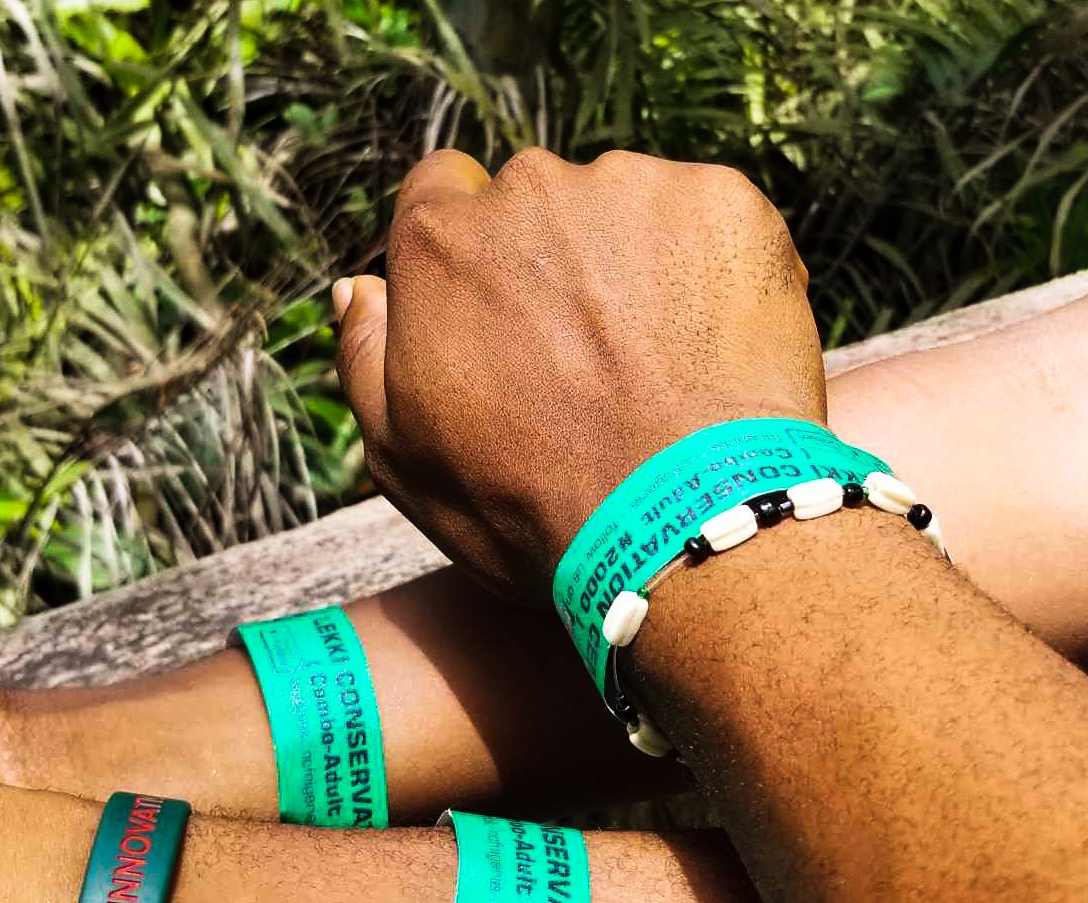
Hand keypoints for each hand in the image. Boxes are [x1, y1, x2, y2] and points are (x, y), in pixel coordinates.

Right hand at [335, 147, 824, 600]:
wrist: (682, 529)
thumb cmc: (533, 510)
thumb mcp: (405, 460)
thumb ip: (366, 358)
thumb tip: (360, 287)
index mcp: (440, 240)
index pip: (441, 195)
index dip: (470, 261)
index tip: (504, 320)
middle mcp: (532, 189)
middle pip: (535, 202)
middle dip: (554, 261)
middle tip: (589, 360)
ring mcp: (636, 189)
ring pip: (626, 207)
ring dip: (634, 265)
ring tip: (657, 366)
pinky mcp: (727, 205)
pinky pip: (708, 222)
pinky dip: (711, 271)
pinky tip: (711, 351)